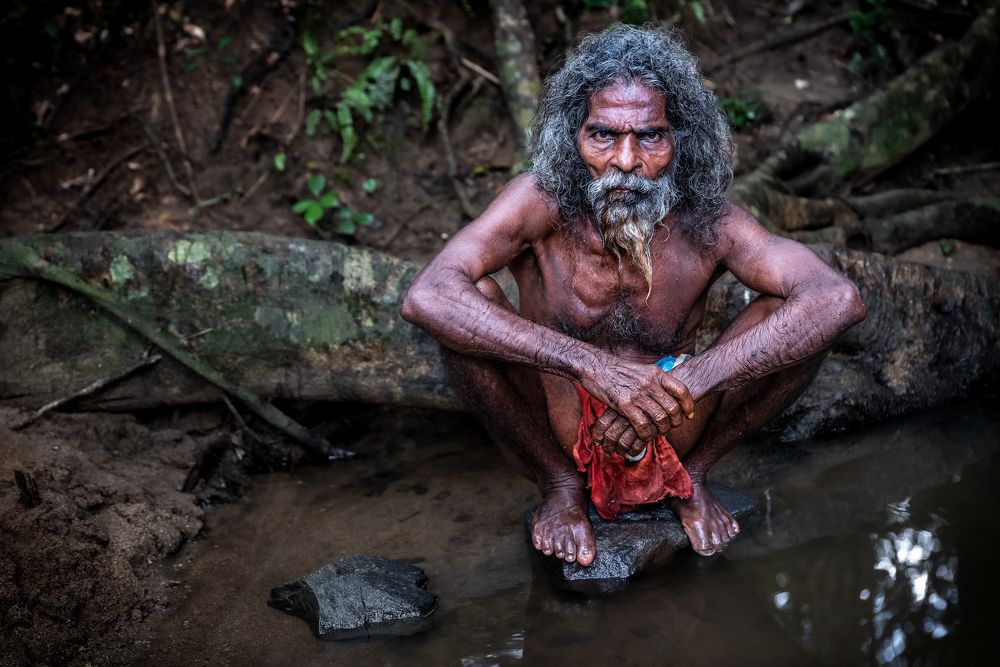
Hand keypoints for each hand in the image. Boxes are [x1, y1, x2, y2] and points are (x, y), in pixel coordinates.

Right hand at [581, 357, 695, 446]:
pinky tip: (644, 435)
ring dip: (662, 429)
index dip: (688, 405)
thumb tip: (666, 390)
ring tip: (659, 432)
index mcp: (656, 373)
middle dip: (676, 422)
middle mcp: (649, 383)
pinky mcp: (624, 404)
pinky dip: (646, 434)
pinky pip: (642, 424)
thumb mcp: (641, 369)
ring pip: (660, 418)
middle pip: (673, 407)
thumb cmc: (616, 369)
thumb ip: (654, 380)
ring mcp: (637, 394)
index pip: (681, 390)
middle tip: (671, 427)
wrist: (594, 366)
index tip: (688, 415)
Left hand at [591, 408, 646, 458]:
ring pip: (623, 442)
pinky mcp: (649, 430)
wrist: (664, 398)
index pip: (603, 423)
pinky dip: (633, 451)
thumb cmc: (640, 403)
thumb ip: (613, 414)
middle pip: (611, 435)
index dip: (598, 435)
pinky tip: (632, 451)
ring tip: (619, 452)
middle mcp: (626, 415)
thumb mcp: (625, 403)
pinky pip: (637, 446)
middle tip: (608, 452)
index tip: (597, 443)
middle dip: (608, 446)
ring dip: (620, 450)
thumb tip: (599, 435)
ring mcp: (637, 423)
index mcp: (617, 407)